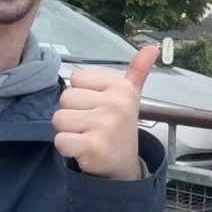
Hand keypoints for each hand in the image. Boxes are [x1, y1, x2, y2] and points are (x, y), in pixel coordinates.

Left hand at [52, 45, 158, 178]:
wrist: (124, 165)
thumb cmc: (120, 126)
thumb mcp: (130, 97)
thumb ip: (137, 71)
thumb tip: (152, 46)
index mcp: (120, 88)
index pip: (76, 78)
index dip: (81, 95)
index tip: (97, 108)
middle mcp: (115, 104)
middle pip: (65, 98)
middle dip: (72, 114)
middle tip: (91, 126)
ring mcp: (105, 125)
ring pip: (59, 119)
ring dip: (68, 131)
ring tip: (86, 136)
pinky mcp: (93, 146)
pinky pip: (60, 140)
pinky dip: (66, 148)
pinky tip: (82, 149)